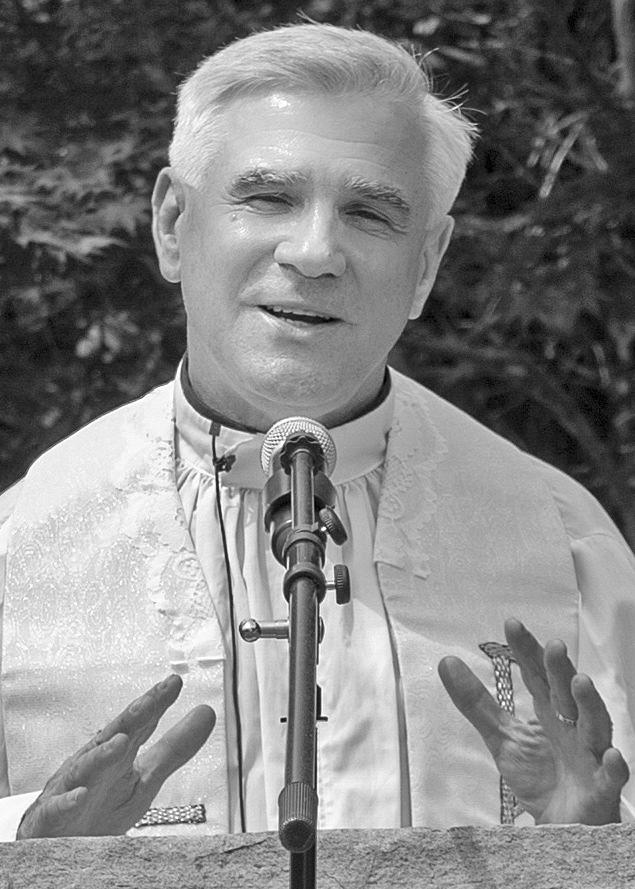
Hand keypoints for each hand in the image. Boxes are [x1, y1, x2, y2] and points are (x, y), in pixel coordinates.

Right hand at [17, 674, 214, 837]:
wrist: (58, 844)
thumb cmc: (100, 807)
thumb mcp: (144, 779)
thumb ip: (174, 749)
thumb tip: (206, 714)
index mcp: (117, 755)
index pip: (139, 725)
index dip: (156, 703)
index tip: (174, 683)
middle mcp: (94, 765)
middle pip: (112, 737)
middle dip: (130, 718)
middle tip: (150, 701)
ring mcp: (71, 789)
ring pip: (85, 768)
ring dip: (102, 755)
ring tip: (121, 741)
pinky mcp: (51, 818)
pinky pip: (58, 809)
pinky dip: (68, 801)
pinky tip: (80, 794)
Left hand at [438, 618, 628, 824]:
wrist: (561, 826)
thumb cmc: (540, 775)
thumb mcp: (502, 737)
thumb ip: (476, 702)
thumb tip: (447, 662)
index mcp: (549, 710)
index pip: (537, 674)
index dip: (527, 650)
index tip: (512, 625)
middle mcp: (572, 726)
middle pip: (566, 693)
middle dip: (560, 670)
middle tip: (552, 646)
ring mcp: (589, 755)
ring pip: (594, 726)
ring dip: (589, 705)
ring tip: (580, 683)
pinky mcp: (601, 789)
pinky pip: (611, 777)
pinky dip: (613, 766)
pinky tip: (612, 755)